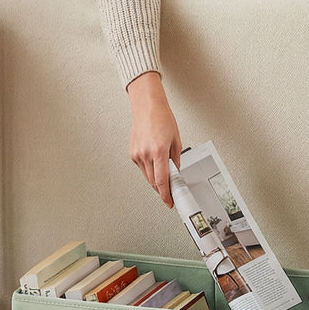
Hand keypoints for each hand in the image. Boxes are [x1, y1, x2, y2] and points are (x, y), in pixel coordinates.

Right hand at [126, 71, 181, 206]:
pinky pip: (142, 168)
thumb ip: (176, 160)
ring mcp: (137, 154)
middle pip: (154, 182)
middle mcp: (145, 154)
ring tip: (164, 171)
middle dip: (162, 188)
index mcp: (158, 151)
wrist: (147, 108)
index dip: (166, 195)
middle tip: (171, 189)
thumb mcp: (176, 140)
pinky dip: (149, 170)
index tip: (169, 202)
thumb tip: (176, 173)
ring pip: (147, 177)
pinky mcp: (132, 154)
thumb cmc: (162, 119)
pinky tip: (154, 162)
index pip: (162, 181)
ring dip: (156, 179)